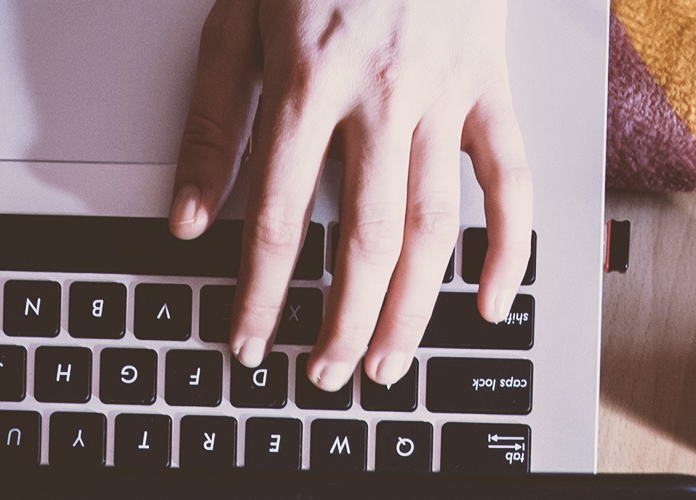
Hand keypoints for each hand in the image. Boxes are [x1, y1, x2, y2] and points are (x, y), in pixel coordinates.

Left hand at [168, 1, 531, 390]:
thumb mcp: (234, 27)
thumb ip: (211, 125)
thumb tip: (185, 220)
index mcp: (306, 83)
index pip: (277, 219)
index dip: (260, 295)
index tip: (246, 344)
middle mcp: (380, 96)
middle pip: (364, 239)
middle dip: (341, 323)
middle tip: (322, 376)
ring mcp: (444, 93)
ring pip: (434, 223)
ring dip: (412, 308)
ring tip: (387, 365)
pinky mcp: (490, 85)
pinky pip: (510, 177)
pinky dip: (508, 245)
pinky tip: (488, 302)